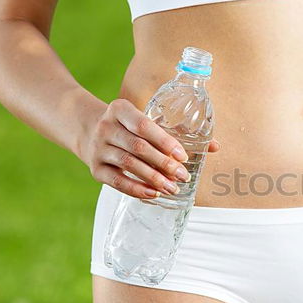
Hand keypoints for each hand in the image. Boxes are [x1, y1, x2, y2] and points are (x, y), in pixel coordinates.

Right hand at [79, 98, 219, 198]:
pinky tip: (154, 193)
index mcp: (120, 109)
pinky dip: (136, 189)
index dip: (164, 141)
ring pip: (129, 165)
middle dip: (164, 164)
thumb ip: (177, 131)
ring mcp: (98, 148)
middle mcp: (106, 127)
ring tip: (173, 188)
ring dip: (154, 178)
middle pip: (138, 148)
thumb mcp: (145, 119)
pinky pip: (117, 181)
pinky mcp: (95, 169)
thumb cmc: (129, 126)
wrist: (87, 129)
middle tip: (184, 176)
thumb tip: (215, 146)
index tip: (183, 156)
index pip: (143, 125)